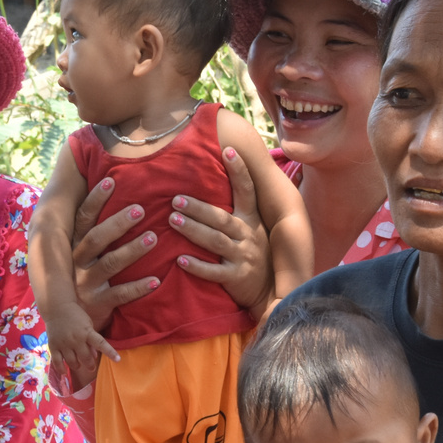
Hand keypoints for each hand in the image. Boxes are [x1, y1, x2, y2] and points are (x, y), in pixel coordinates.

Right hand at [46, 306, 120, 381]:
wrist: (56, 307)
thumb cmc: (75, 315)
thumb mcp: (87, 324)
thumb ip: (91, 340)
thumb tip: (95, 356)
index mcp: (86, 332)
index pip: (101, 344)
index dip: (110, 352)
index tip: (118, 360)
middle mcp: (76, 339)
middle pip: (85, 357)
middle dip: (90, 365)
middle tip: (91, 368)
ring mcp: (64, 343)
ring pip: (72, 362)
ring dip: (77, 366)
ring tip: (78, 365)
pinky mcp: (53, 346)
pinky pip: (57, 362)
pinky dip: (61, 369)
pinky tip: (65, 371)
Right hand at [70, 178, 160, 333]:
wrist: (74, 322)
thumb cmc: (85, 278)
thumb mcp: (83, 255)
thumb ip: (94, 231)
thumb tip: (112, 192)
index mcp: (73, 246)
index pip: (82, 218)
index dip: (95, 199)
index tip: (111, 180)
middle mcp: (76, 263)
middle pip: (96, 239)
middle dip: (118, 223)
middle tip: (141, 209)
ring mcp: (86, 285)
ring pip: (110, 264)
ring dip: (132, 250)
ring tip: (154, 238)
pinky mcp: (98, 304)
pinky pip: (120, 295)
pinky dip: (139, 287)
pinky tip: (157, 280)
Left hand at [168, 148, 271, 312]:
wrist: (270, 291)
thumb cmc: (254, 254)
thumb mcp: (253, 229)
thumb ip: (238, 210)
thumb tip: (222, 177)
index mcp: (251, 220)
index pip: (247, 191)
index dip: (239, 171)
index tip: (229, 150)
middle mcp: (248, 235)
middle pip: (221, 218)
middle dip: (198, 208)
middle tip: (175, 199)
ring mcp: (243, 256)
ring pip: (215, 241)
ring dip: (193, 230)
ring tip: (173, 221)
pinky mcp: (236, 277)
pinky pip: (214, 272)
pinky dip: (197, 266)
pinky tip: (180, 260)